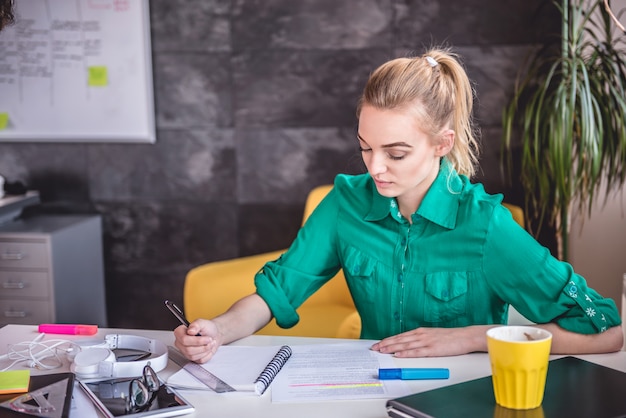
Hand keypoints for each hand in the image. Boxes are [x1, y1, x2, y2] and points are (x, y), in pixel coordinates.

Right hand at [173, 319, 221, 363]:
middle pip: (188, 350)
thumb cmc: (208, 328)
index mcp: (180, 332)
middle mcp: (180, 343)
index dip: (196, 340)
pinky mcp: (192, 358)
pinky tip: (208, 348)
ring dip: (205, 349)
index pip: (184, 340)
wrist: (215, 335)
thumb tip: (190, 331)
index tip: (206, 337)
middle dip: (203, 345)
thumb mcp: (203, 323)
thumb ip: (196, 325)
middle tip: (209, 340)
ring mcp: (185, 352)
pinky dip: (207, 354)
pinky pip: (199, 360)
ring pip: (193, 356)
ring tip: (210, 343)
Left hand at [370, 325, 491, 357]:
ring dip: (392, 348)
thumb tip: (409, 345)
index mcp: (420, 332)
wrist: (465, 336)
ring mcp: (426, 342)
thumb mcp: (432, 335)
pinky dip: (406, 353)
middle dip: (385, 344)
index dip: (388, 340)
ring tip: (382, 351)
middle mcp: (421, 335)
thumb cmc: (450, 337)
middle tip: (375, 348)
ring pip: (405, 345)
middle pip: (400, 340)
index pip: (400, 336)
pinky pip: (417, 352)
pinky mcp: (433, 349)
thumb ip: (420, 339)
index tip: (378, 343)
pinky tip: (398, 355)